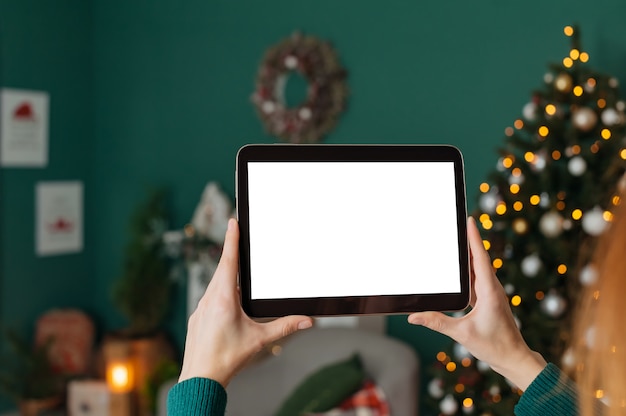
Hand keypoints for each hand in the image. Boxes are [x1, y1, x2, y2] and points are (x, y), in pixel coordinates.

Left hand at [178, 219, 313, 386]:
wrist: (200, 379)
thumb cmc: (227, 359)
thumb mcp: (259, 340)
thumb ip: (285, 327)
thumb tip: (306, 320)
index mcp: (223, 299)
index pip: (229, 261)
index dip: (232, 239)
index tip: (232, 222)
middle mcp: (208, 300)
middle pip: (222, 269)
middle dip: (231, 253)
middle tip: (236, 234)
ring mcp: (200, 308)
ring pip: (214, 283)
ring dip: (225, 273)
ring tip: (236, 264)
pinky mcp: (197, 317)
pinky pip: (209, 296)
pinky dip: (219, 289)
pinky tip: (226, 296)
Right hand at [407, 217, 546, 390]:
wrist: (513, 359)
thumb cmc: (494, 346)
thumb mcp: (461, 334)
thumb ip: (436, 322)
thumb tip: (414, 316)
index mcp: (489, 291)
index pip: (481, 258)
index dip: (474, 238)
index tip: (470, 220)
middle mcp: (492, 289)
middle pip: (480, 259)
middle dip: (469, 241)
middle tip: (458, 224)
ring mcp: (491, 294)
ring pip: (479, 268)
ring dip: (469, 255)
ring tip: (457, 241)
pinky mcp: (489, 300)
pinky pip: (477, 279)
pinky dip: (468, 270)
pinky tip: (459, 269)